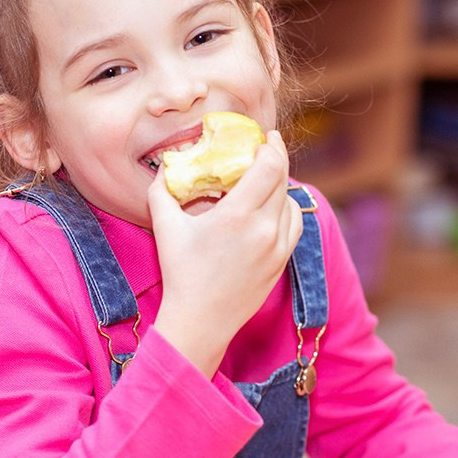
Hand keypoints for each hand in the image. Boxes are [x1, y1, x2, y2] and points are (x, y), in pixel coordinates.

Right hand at [149, 130, 303, 376]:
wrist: (200, 321)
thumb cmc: (180, 273)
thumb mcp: (165, 225)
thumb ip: (162, 186)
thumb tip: (167, 160)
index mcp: (236, 216)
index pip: (269, 167)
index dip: (271, 146)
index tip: (266, 136)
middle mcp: (263, 230)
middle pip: (283, 180)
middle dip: (277, 159)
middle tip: (266, 148)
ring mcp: (277, 248)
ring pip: (291, 202)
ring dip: (282, 184)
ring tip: (267, 177)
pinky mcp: (281, 262)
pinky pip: (294, 224)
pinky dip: (287, 208)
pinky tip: (273, 205)